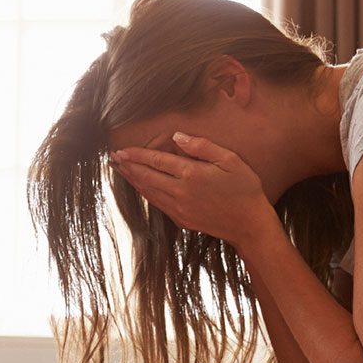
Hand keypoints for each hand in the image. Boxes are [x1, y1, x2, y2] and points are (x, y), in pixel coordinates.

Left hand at [109, 132, 277, 246]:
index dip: (136, 155)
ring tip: (120, 170)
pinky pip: (157, 203)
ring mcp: (179, 208)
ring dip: (132, 180)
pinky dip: (145, 193)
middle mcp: (180, 192)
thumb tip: (177, 137)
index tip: (121, 150)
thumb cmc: (245, 189)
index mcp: (191, 174)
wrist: (249, 224)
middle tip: (113, 158)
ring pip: (148, 192)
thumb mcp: (230, 160)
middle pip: (146, 177)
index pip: (156, 161)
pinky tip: (140, 187)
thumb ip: (202, 146)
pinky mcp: (181, 220)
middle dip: (128, 167)